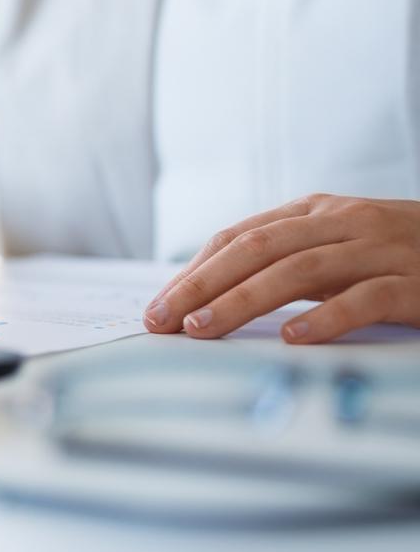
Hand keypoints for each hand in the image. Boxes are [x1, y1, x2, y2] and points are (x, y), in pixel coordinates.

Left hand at [144, 194, 419, 343]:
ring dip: (243, 300)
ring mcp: (383, 249)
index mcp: (317, 212)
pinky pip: (366, 298)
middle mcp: (344, 223)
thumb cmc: (403, 260)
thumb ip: (287, 265)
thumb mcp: (339, 253)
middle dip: (201, 285)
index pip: (239, 236)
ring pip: (298, 269)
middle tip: (163, 320)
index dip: (194, 271)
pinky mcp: (418, 282)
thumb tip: (211, 298)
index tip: (158, 307)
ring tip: (204, 329)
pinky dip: (326, 317)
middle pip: (256, 248)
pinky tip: (292, 339)